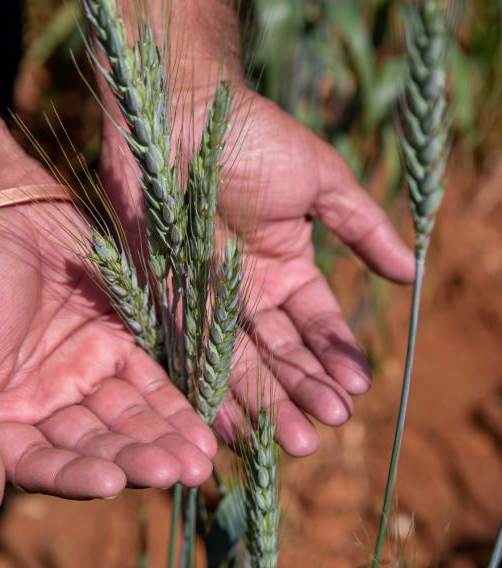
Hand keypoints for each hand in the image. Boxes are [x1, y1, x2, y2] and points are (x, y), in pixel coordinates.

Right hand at [0, 201, 215, 519]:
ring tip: (198, 463)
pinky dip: (172, 405)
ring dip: (164, 441)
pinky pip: (148, 379)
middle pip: (96, 445)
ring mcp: (84, 371)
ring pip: (128, 418)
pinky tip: (199, 431)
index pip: (40, 463)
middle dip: (136, 461)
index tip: (112, 482)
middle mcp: (46, 402)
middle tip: (178, 474)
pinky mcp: (116, 341)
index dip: (75, 475)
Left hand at [99, 87, 413, 455]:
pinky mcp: (165, 301)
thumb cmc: (254, 139)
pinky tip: (229, 421)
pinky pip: (189, 352)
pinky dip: (208, 386)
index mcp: (287, 267)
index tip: (357, 388)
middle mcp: (249, 293)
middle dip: (303, 390)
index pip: (318, 323)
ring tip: (289, 441)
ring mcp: (207, 301)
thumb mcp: (320, 181)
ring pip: (239, 362)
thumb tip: (411, 272)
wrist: (180, 116)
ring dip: (265, 401)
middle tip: (322, 432)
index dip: (337, 354)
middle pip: (280, 353)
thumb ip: (361, 228)